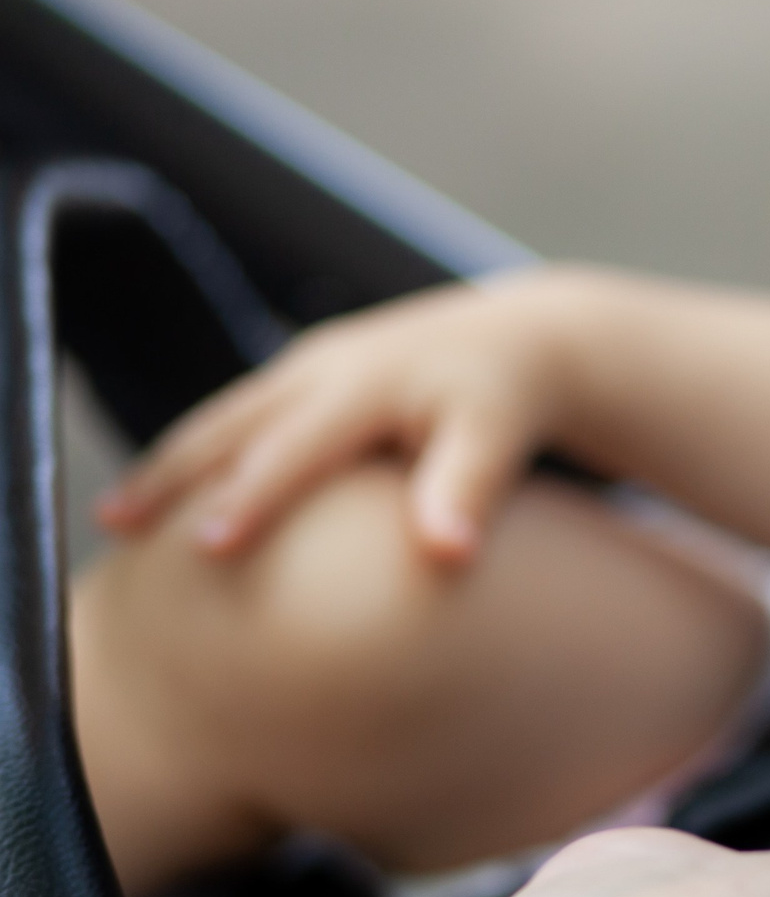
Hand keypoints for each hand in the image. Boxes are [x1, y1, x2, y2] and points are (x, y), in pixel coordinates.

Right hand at [96, 267, 586, 562]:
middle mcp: (323, 367)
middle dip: (169, 474)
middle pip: (230, 424)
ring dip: (171, 463)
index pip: (292, 449)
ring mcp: (311, 367)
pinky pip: (247, 416)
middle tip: (113, 529)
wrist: (529, 340)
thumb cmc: (514, 398)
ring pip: (226, 417)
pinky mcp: (313, 377)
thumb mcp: (501, 436)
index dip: (247, 498)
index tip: (203, 553)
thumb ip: (470, 490)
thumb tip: (448, 557)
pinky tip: (181, 496)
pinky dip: (206, 452)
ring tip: (119, 519)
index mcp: (362, 383)